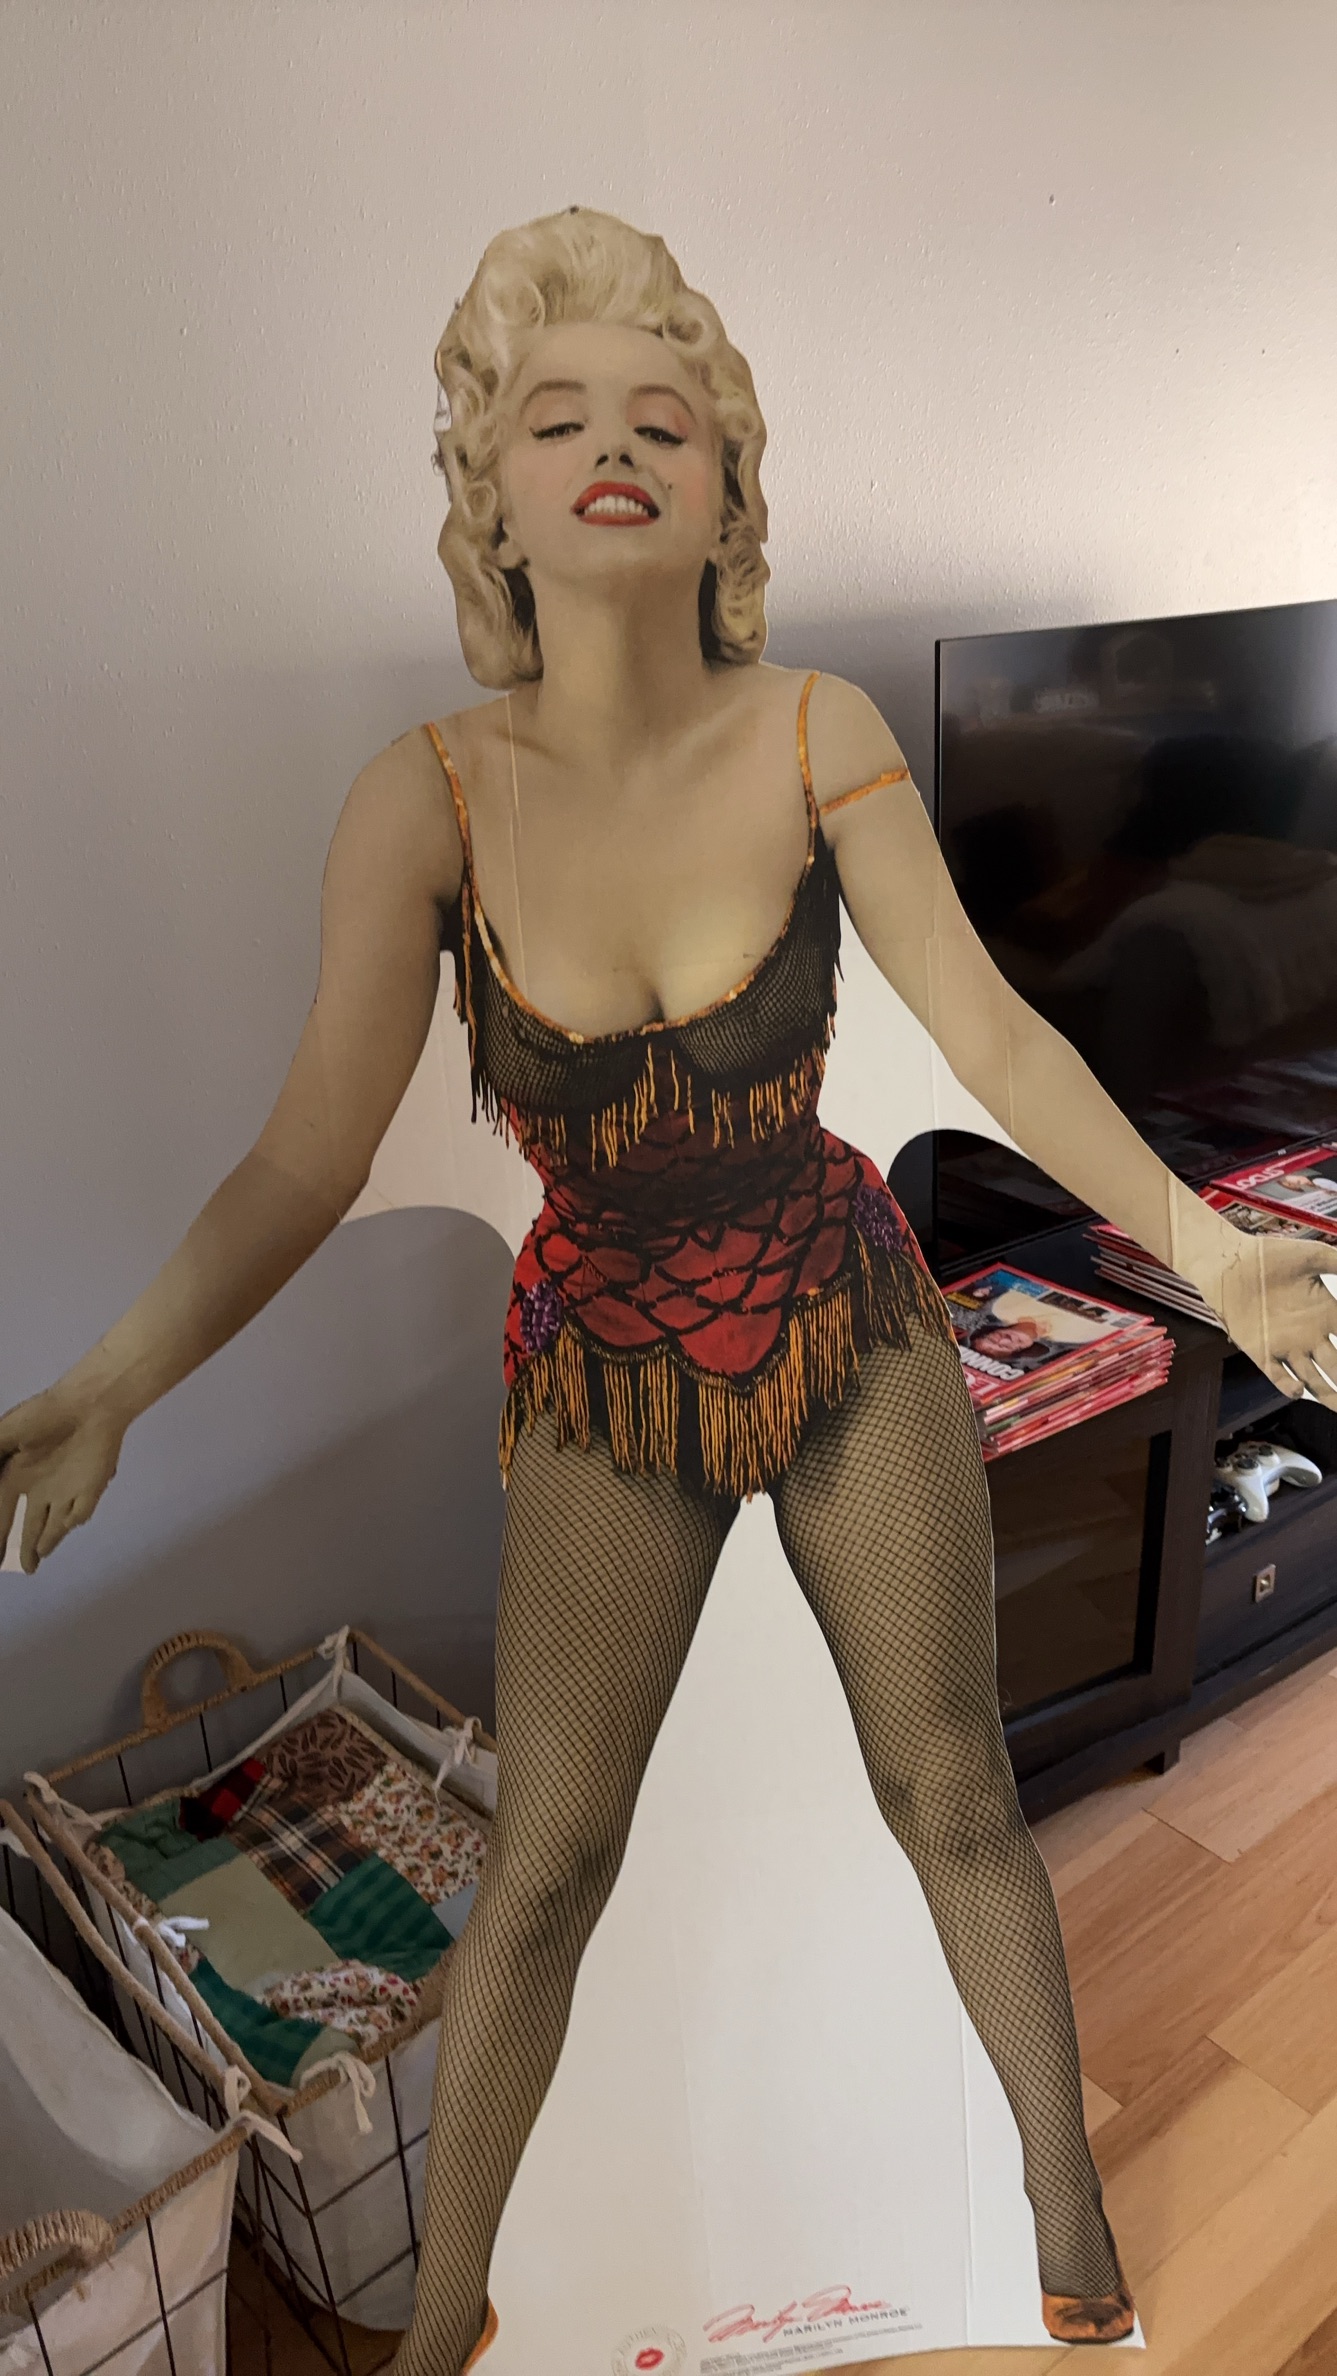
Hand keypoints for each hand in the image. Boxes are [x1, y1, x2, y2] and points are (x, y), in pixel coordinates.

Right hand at [0, 1383, 127, 1573]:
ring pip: (56, 1526)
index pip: (3, 1513)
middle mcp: (40, 1487)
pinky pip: (81, 1513)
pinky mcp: (91, 1489)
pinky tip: (65, 1525)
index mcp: (17, 1474)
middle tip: (23, 1569)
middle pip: (31, 1525)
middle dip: (26, 1547)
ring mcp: (67, 1490)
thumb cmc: (43, 1416)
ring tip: (36, 1561)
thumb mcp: (4, 1434)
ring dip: (47, 1542)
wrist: (89, 1403)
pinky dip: (72, 1522)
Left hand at [1205, 1230, 1336, 1408]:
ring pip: (1315, 1380)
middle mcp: (1311, 1335)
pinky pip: (1278, 1376)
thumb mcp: (1314, 1256)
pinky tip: (1299, 1389)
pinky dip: (1289, 1386)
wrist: (1230, 1262)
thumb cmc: (1271, 1256)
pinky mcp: (1261, 1351)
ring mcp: (1287, 1346)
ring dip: (1330, 1395)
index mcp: (1327, 1314)